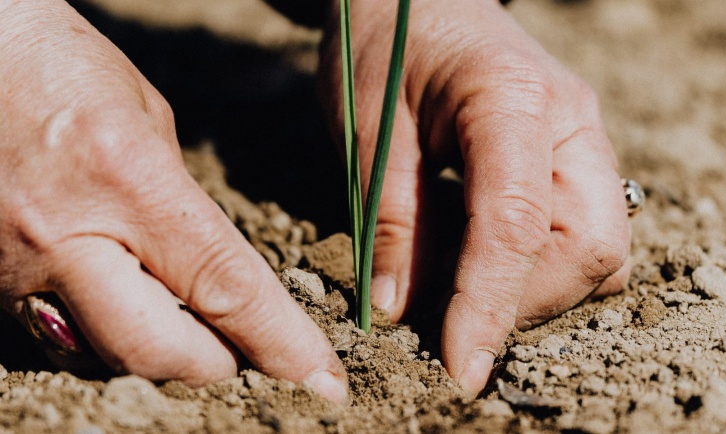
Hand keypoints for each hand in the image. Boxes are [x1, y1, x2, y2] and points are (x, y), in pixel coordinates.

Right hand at [0, 0, 345, 401]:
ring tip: (185, 324)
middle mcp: (64, 236)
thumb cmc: (57, 64)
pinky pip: (56, 340)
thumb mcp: (147, 119)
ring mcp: (11, 269)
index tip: (322, 380)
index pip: (223, 285)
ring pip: (102, 357)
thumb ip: (180, 201)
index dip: (280, 342)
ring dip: (158, 354)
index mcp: (126, 179)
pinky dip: (102, 337)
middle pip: (157, 351)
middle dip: (215, 364)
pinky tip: (122, 303)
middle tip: (243, 352)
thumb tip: (208, 267)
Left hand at [320, 0, 629, 394]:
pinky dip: (540, 268)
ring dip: (535, 290)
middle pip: (590, 248)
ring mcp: (583, 139)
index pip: (518, 224)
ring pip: (599, 250)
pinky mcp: (575, 157)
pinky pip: (585, 235)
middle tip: (450, 317)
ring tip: (461, 286)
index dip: (491, 306)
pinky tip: (482, 257)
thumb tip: (401, 311)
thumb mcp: (368, 128)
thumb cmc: (384, 44)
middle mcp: (571, 121)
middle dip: (524, 302)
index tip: (460, 367)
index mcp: (512, 99)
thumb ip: (391, 220)